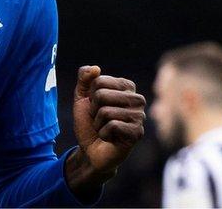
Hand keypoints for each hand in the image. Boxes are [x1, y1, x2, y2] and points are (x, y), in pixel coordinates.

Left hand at [65, 65, 145, 198]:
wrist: (90, 152)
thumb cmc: (89, 124)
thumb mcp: (82, 98)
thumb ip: (84, 79)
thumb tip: (95, 68)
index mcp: (127, 87)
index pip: (99, 81)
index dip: (90, 96)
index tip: (95, 107)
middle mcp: (137, 99)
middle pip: (101, 94)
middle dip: (93, 111)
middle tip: (99, 120)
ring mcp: (139, 116)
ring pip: (105, 111)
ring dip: (98, 124)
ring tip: (105, 129)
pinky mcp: (137, 132)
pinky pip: (112, 126)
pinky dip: (104, 134)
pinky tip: (110, 138)